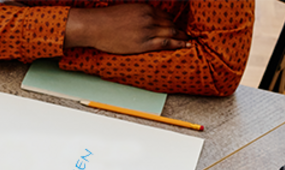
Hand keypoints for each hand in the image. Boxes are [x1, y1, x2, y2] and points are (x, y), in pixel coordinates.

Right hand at [64, 5, 189, 53]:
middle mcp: (149, 18)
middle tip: (186, 35)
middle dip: (179, 30)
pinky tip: (185, 45)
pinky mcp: (143, 43)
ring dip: (182, 37)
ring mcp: (147, 31)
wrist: (96, 26)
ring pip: (171, 33)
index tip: (176, 26)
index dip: (172, 22)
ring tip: (188, 42)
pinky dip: (177, 44)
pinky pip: (165, 43)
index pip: (164, 15)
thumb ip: (139, 15)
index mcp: (145, 9)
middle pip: (170, 24)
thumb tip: (146, 22)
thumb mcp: (127, 11)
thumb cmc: (107, 20)